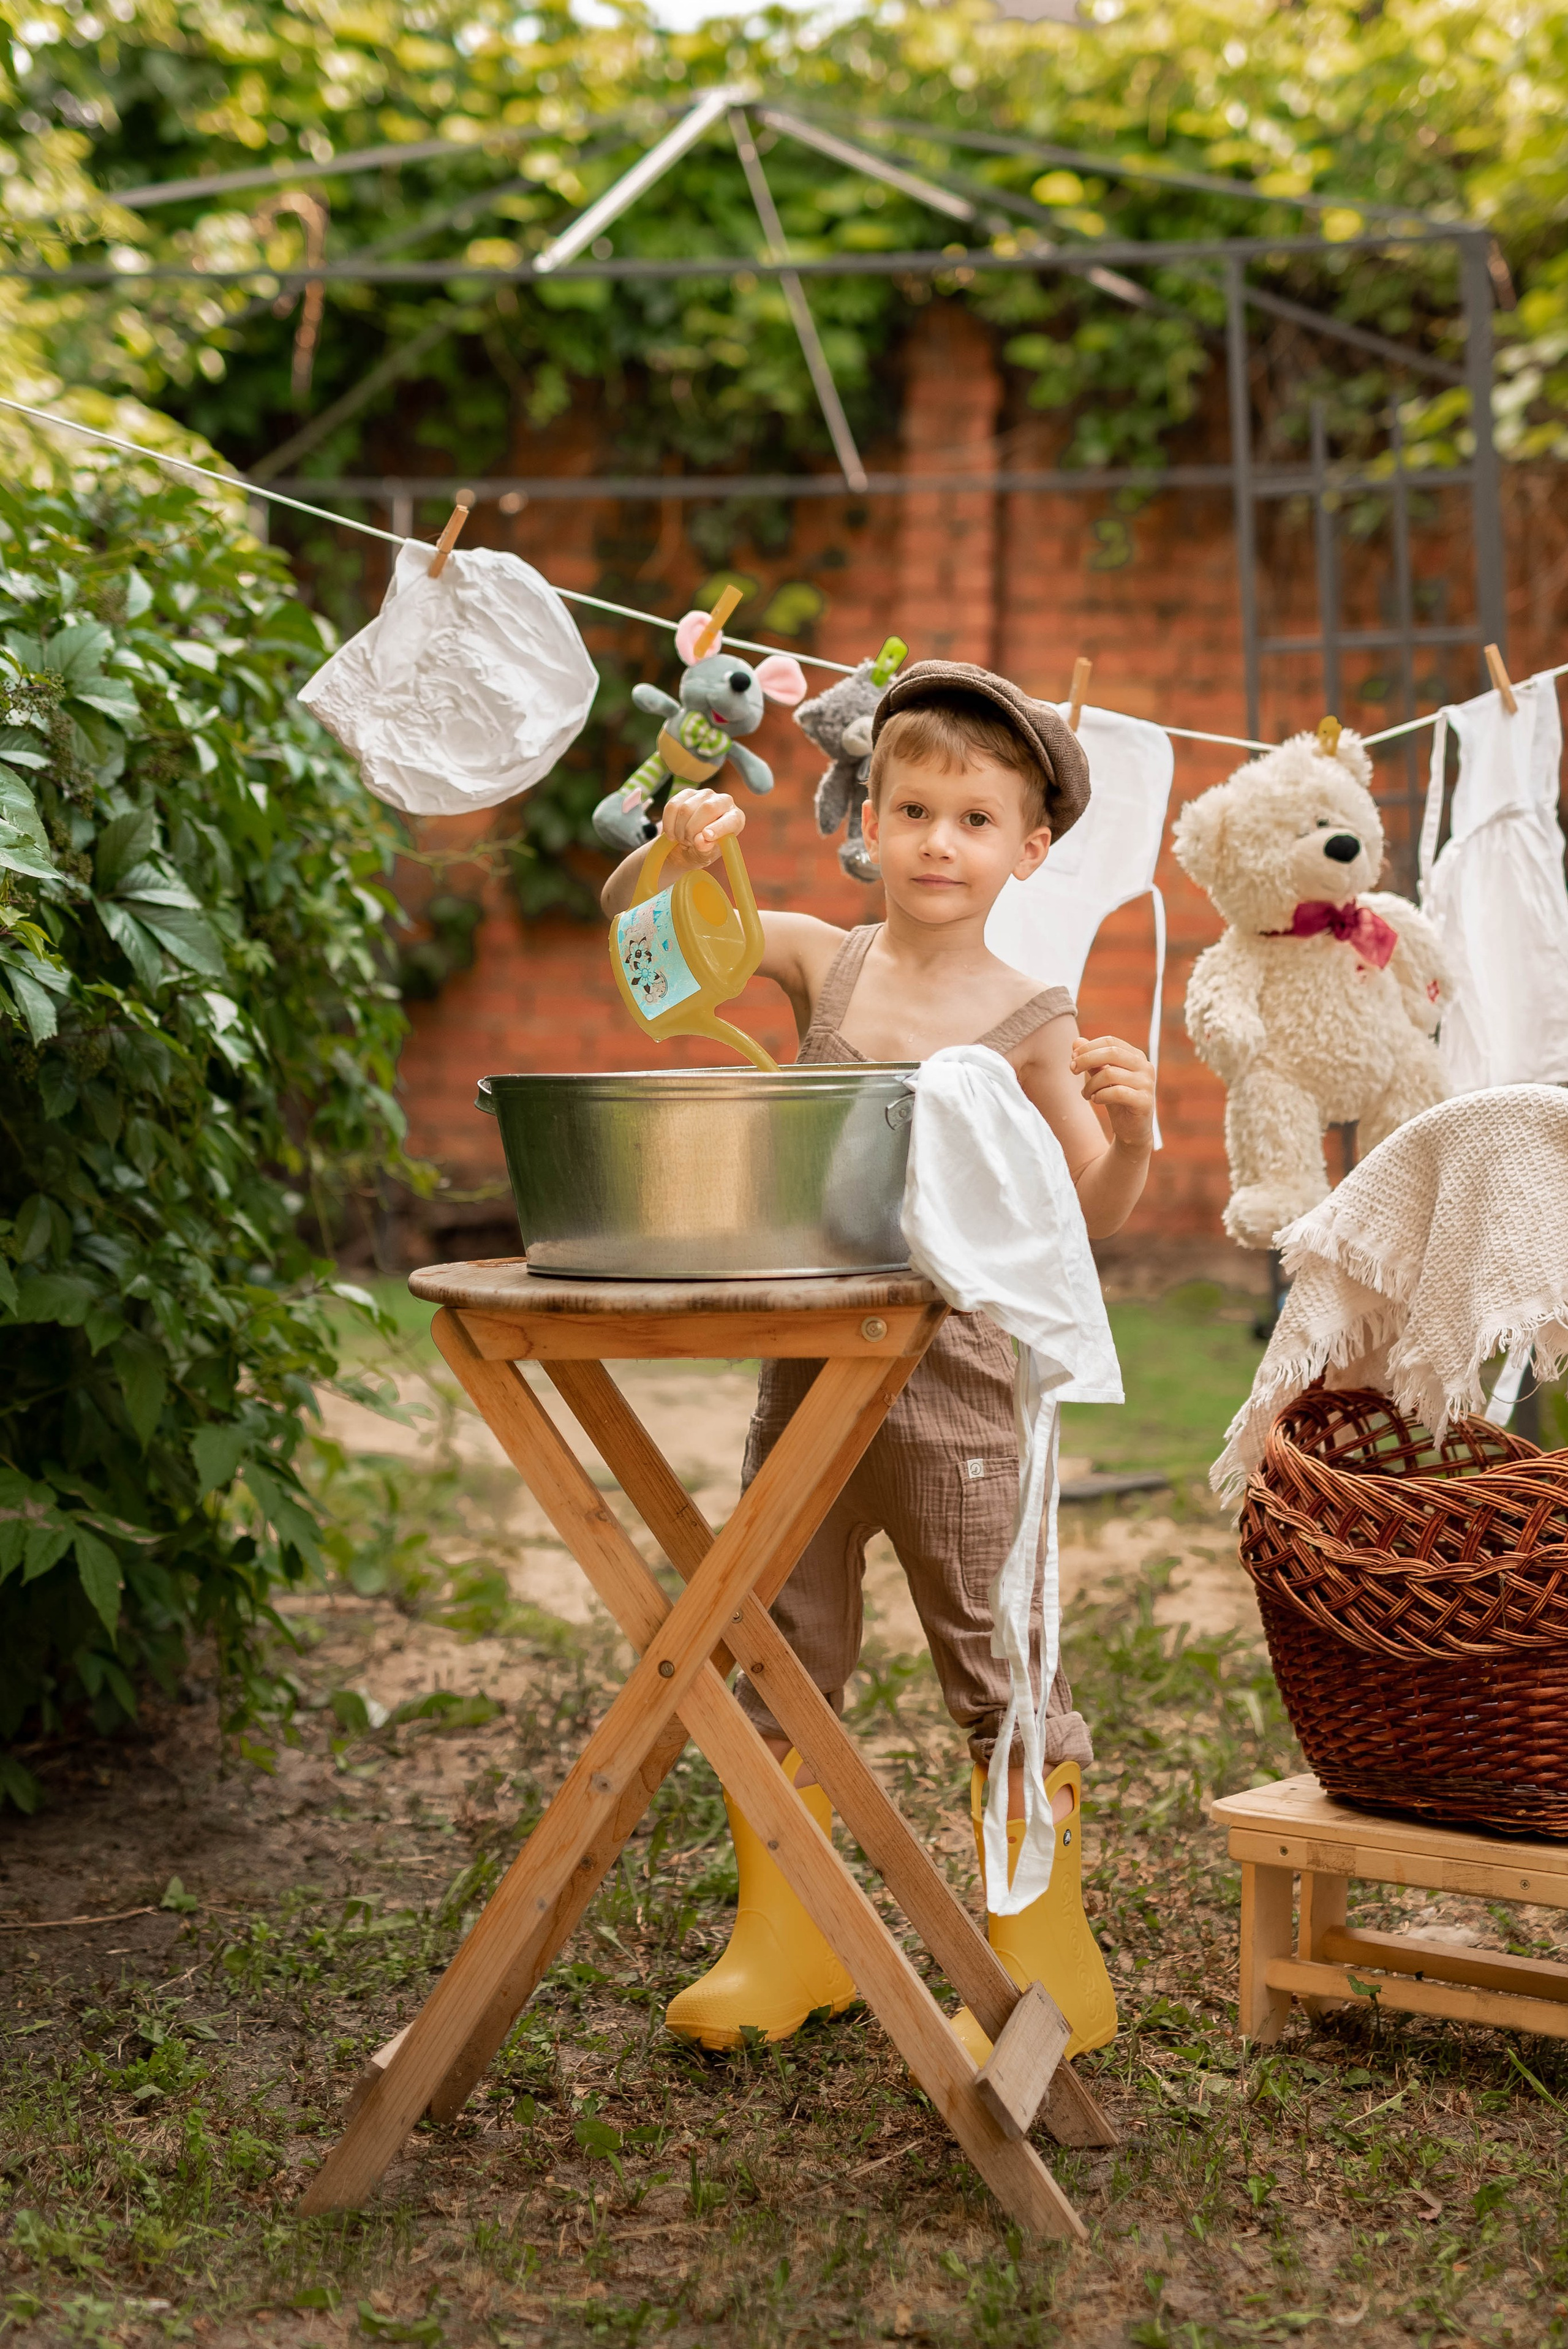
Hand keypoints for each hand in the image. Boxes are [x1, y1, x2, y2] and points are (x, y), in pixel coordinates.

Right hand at [661, 788, 743, 870]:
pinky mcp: (687, 792)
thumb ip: (705, 849)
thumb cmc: (703, 850)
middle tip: (687, 843)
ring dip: (680, 829)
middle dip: (692, 829)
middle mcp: (724, 802)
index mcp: (736, 819)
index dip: (719, 827)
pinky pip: (673, 805)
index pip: (732, 819)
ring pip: (687, 808)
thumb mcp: (705, 856)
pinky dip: (669, 823)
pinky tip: (672, 832)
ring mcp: (705, 794)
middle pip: (708, 808)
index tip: (706, 836)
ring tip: (682, 839)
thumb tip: (701, 841)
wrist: (687, 843)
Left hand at [1070, 1034, 1155, 1151]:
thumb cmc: (1116, 1100)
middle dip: (1086, 1059)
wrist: (1132, 1130)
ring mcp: (1147, 1084)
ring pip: (1110, 1073)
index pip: (1111, 1041)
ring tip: (1086, 1094)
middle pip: (1111, 1052)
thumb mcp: (1102, 1078)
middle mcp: (1145, 1067)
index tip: (1073, 1057)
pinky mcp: (1145, 1102)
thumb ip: (1092, 1060)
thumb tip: (1076, 1041)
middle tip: (1072, 1069)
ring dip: (1091, 1084)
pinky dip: (1101, 1095)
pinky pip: (1117, 1092)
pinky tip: (1096, 1099)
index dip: (1089, 1047)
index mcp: (1136, 1056)